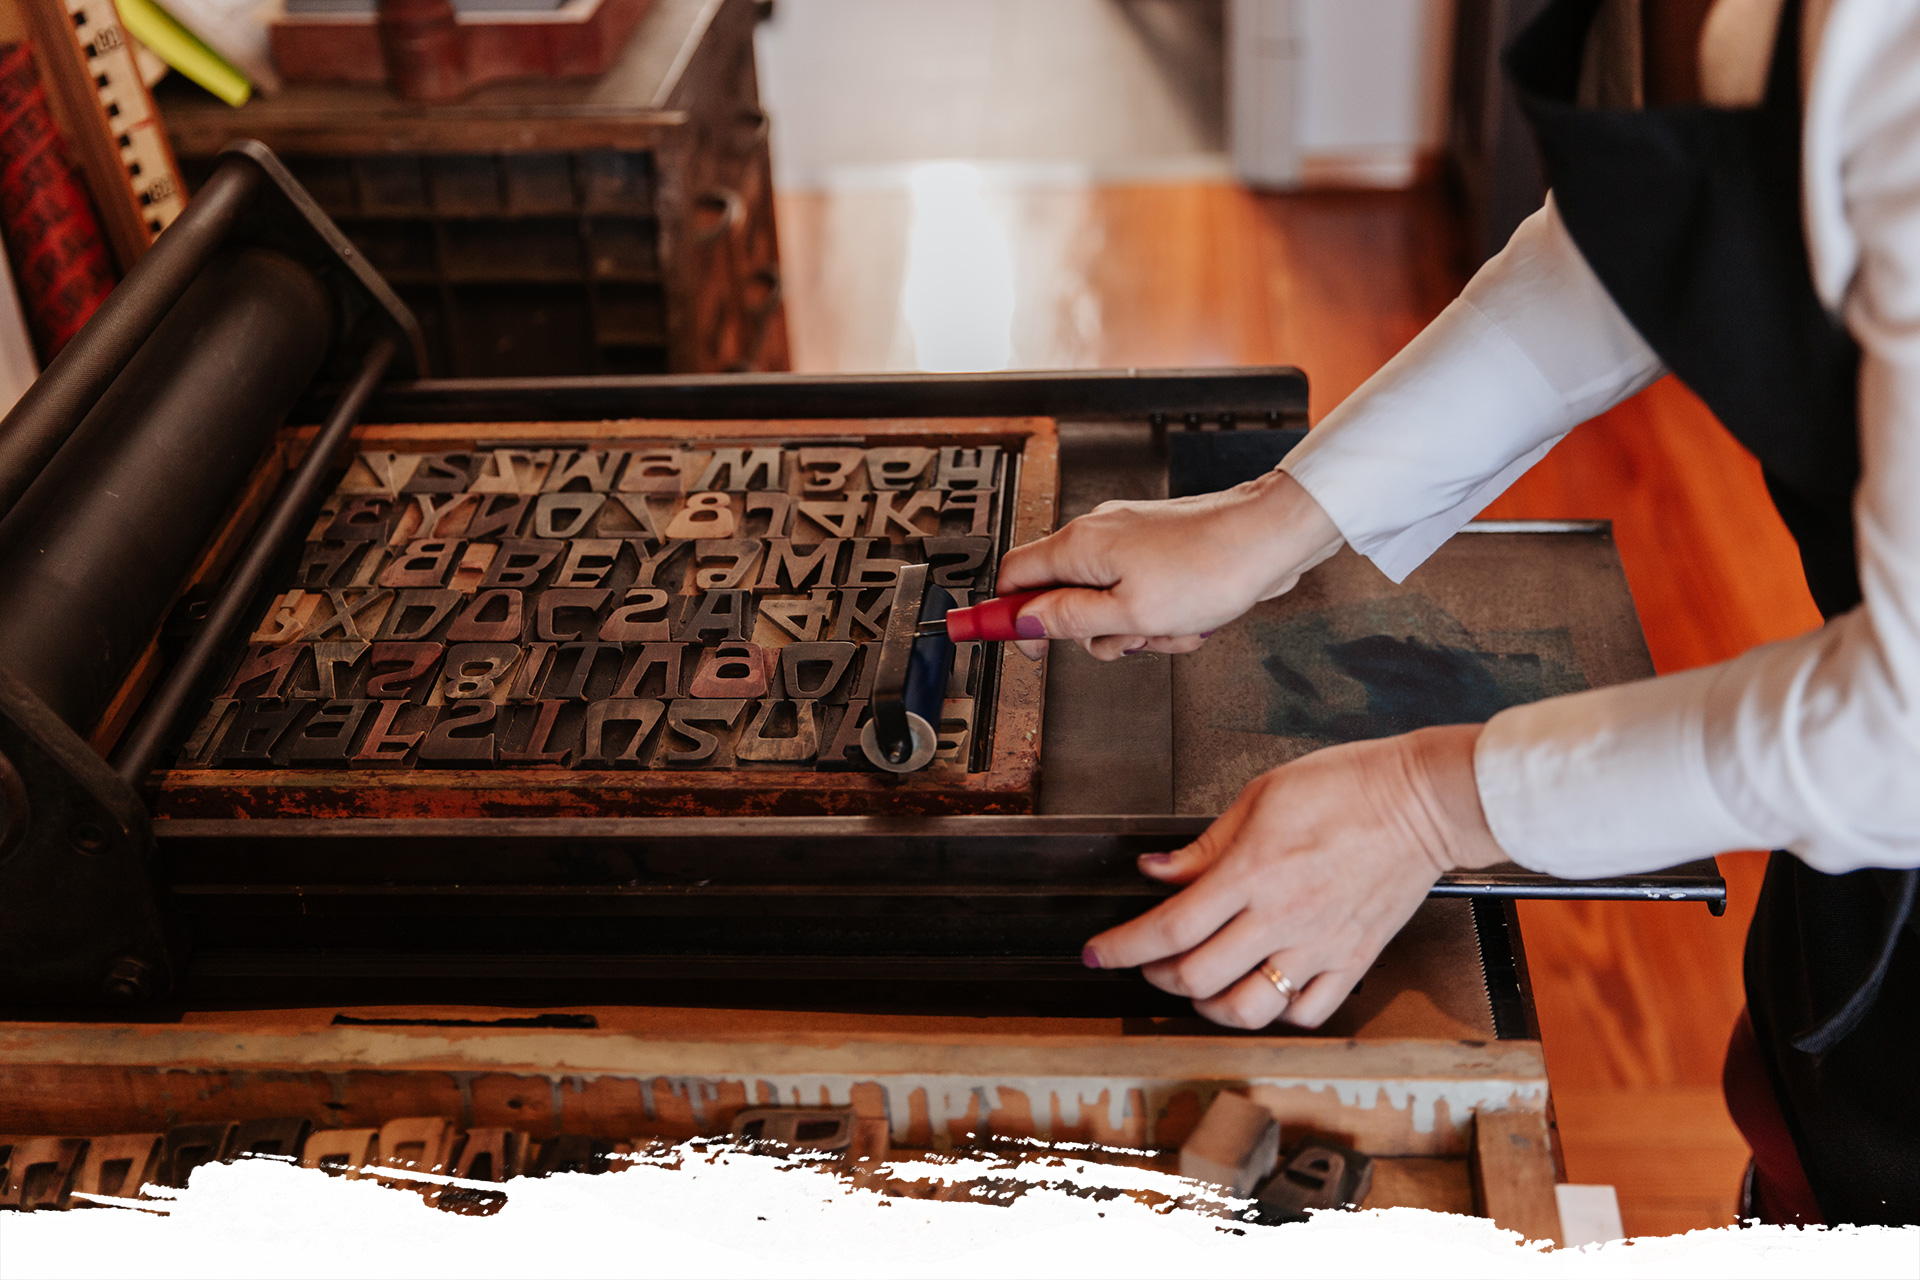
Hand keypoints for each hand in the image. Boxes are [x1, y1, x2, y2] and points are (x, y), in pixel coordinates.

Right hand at [996, 468, 1343, 660]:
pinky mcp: (1160, 549)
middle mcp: (1099, 534)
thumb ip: (1069, 619)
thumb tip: (1026, 623)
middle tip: (1126, 640)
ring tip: (1171, 628)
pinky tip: (1190, 617)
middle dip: (1094, 632)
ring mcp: (1131, 540)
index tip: (1008, 642)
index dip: (1007, 616)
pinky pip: (1142, 595)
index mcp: (1079, 545)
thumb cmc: (1212, 565)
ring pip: (1109, 603)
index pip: (1013, 578)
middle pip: (1064, 598)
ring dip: (1136, 629)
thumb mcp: (1129, 613)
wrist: (1270, 537)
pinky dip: (1161, 615)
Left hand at [1081, 724, 1507, 1028]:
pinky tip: (1262, 989)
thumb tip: (1157, 872)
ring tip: (1200, 986)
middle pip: (1197, 976)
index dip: (1122, 948)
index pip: (1169, 928)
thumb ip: (1204, 846)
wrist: (1423, 802)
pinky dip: (1276, 1012)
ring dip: (1210, 1005)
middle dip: (1157, 975)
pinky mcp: (1354, 960)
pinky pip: (1307, 1012)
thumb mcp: (1260, 797)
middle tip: (1149, 961)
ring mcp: (1320, 946)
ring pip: (1249, 1009)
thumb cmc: (1348, 786)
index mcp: (1252, 872)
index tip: (1097, 954)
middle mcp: (1282, 918)